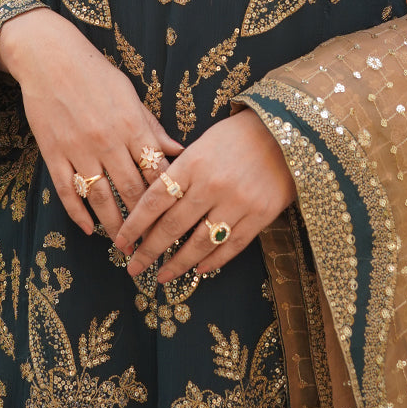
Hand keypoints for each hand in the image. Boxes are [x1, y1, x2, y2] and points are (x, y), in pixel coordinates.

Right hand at [0, 8, 181, 238]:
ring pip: (101, 198)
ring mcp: (78, 149)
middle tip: (153, 243)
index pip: (156, 171)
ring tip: (124, 244)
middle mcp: (107, 142)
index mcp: (131, 125)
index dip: (168, 198)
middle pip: (131, 191)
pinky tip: (87, 229)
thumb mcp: (130, 95)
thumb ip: (152, 127)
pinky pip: (67, 191)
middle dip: (145, 221)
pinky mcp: (53, 153)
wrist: (48, 57)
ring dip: (114, 225)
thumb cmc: (94, 72)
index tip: (176, 217)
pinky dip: (78, 214)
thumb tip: (179, 150)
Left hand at [113, 108, 295, 283]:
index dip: (135, 224)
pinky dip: (213, 261)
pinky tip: (198, 269)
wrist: (284, 132)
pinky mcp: (260, 216)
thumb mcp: (202, 144)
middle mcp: (212, 185)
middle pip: (172, 226)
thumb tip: (153, 204)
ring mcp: (237, 202)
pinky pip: (231, 246)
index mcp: (193, 163)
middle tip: (133, 268)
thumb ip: (179, 171)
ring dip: (178, 264)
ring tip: (162, 275)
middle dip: (149, 251)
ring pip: (200, 243)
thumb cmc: (237, 135)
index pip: (154, 200)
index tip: (122, 242)